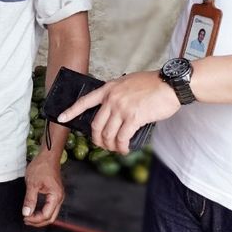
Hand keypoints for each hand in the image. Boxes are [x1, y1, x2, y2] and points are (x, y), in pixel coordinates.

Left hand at [22, 153, 64, 226]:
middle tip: (26, 220)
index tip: (24, 218)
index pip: (46, 215)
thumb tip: (26, 213)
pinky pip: (50, 207)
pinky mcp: (55, 193)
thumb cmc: (41, 166)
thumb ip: (30, 200)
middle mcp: (59, 198)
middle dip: (38, 221)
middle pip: (51, 217)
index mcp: (55, 196)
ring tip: (28, 216)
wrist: (47, 156)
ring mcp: (58, 196)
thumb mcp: (32, 183)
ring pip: (51, 213)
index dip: (35, 219)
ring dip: (40, 217)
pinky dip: (42, 211)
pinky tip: (34, 210)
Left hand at [58, 71, 179, 152]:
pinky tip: (125, 149)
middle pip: (96, 125)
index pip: (85, 101)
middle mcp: (112, 98)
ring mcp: (121, 107)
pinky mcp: (133, 117)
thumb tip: (113, 113)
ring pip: (108, 134)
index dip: (71, 111)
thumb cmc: (153, 85)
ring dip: (111, 146)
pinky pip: (122, 138)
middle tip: (103, 145)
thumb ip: (117, 95)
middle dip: (98, 139)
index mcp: (109, 88)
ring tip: (117, 148)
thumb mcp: (128, 83)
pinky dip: (122, 147)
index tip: (61, 118)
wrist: (170, 84)